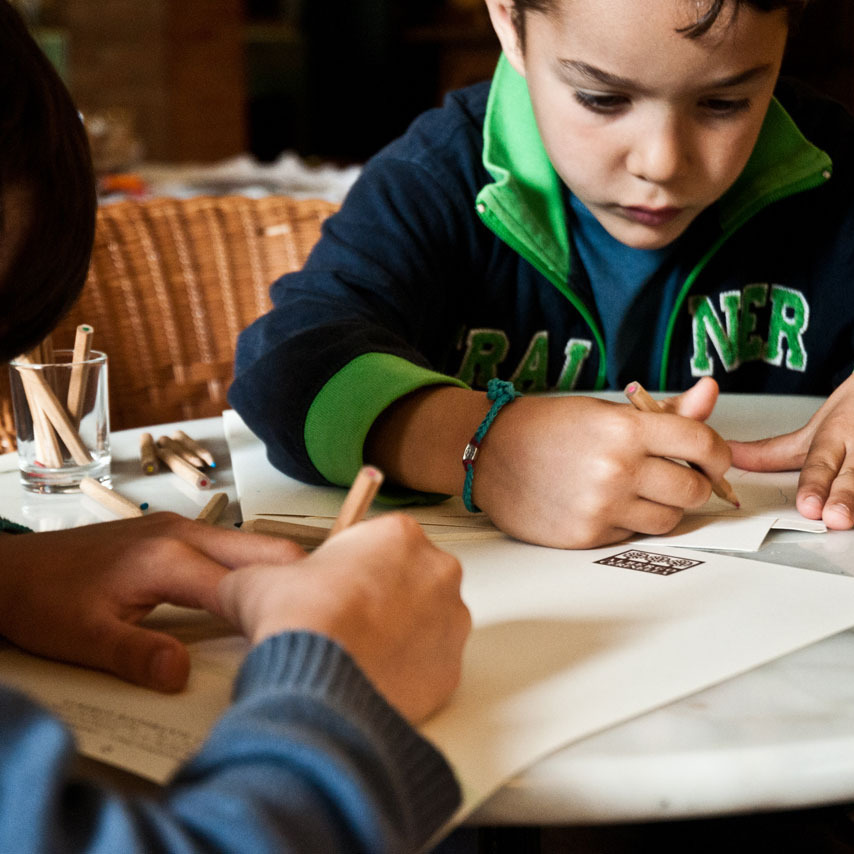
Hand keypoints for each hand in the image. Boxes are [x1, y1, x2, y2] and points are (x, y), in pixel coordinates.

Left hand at [0, 512, 304, 691]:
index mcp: (168, 558)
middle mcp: (184, 533)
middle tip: (323, 617)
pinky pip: (230, 547)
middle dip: (298, 579)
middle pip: (264, 549)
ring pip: (251, 546)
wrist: (11, 569)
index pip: (245, 583)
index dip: (276, 610)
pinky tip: (255, 596)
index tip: (301, 636)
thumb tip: (183, 675)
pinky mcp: (176, 533)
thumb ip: (136, 655)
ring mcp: (181, 528)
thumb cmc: (44, 600)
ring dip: (277, 574)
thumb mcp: (83, 638)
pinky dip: (253, 569)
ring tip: (295, 610)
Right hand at [217, 513, 470, 723]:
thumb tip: (243, 584)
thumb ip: (261, 573)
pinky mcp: (452, 666)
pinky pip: (429, 664)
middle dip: (382, 597)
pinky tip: (372, 676)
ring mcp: (451, 620)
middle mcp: (436, 571)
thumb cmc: (304, 622)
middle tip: (346, 619)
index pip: (381, 542)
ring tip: (357, 651)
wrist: (321, 682)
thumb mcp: (258, 580)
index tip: (338, 584)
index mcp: (399, 535)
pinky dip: (406, 670)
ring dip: (397, 633)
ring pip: (426, 621)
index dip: (353, 565)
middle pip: (410, 578)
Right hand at [474, 378, 730, 547]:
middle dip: (693, 483)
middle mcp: (617, 468)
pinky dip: (629, 522)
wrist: (488, 451)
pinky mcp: (586, 536)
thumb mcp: (604, 410)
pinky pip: (633, 536)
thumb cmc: (545, 427)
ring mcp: (601, 506)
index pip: (702, 443)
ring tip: (637, 490)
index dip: (717, 453)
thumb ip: (664, 411)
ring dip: (663, 507)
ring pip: (668, 519)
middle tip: (676, 476)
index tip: (712, 457)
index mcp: (625, 428)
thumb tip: (709, 392)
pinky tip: (606, 504)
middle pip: (694, 489)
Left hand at [729, 373, 853, 529]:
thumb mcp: (814, 430)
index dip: (815, 485)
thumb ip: (773, 452)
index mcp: (836, 437)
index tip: (809, 506)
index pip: (821, 464)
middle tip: (834, 517)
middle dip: (845, 497)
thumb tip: (730, 455)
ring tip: (852, 519)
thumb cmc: (853, 413)